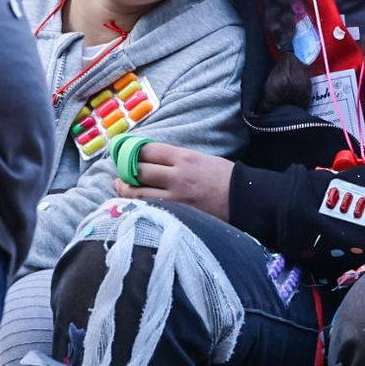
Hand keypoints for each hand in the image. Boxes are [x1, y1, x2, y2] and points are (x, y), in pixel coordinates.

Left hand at [117, 143, 234, 221]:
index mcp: (184, 158)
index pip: (147, 150)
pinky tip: (132, 204)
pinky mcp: (176, 215)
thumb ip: (176, 159)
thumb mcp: (201, 158)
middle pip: (138, 170)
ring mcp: (175, 198)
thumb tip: (151, 160)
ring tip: (121, 188)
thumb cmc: (224, 177)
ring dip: (124, 190)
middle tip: (121, 174)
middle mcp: (176, 176)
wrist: (244, 199)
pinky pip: (148, 209)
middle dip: (125, 171)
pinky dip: (136, 205)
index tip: (126, 154)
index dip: (132, 152)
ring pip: (137, 193)